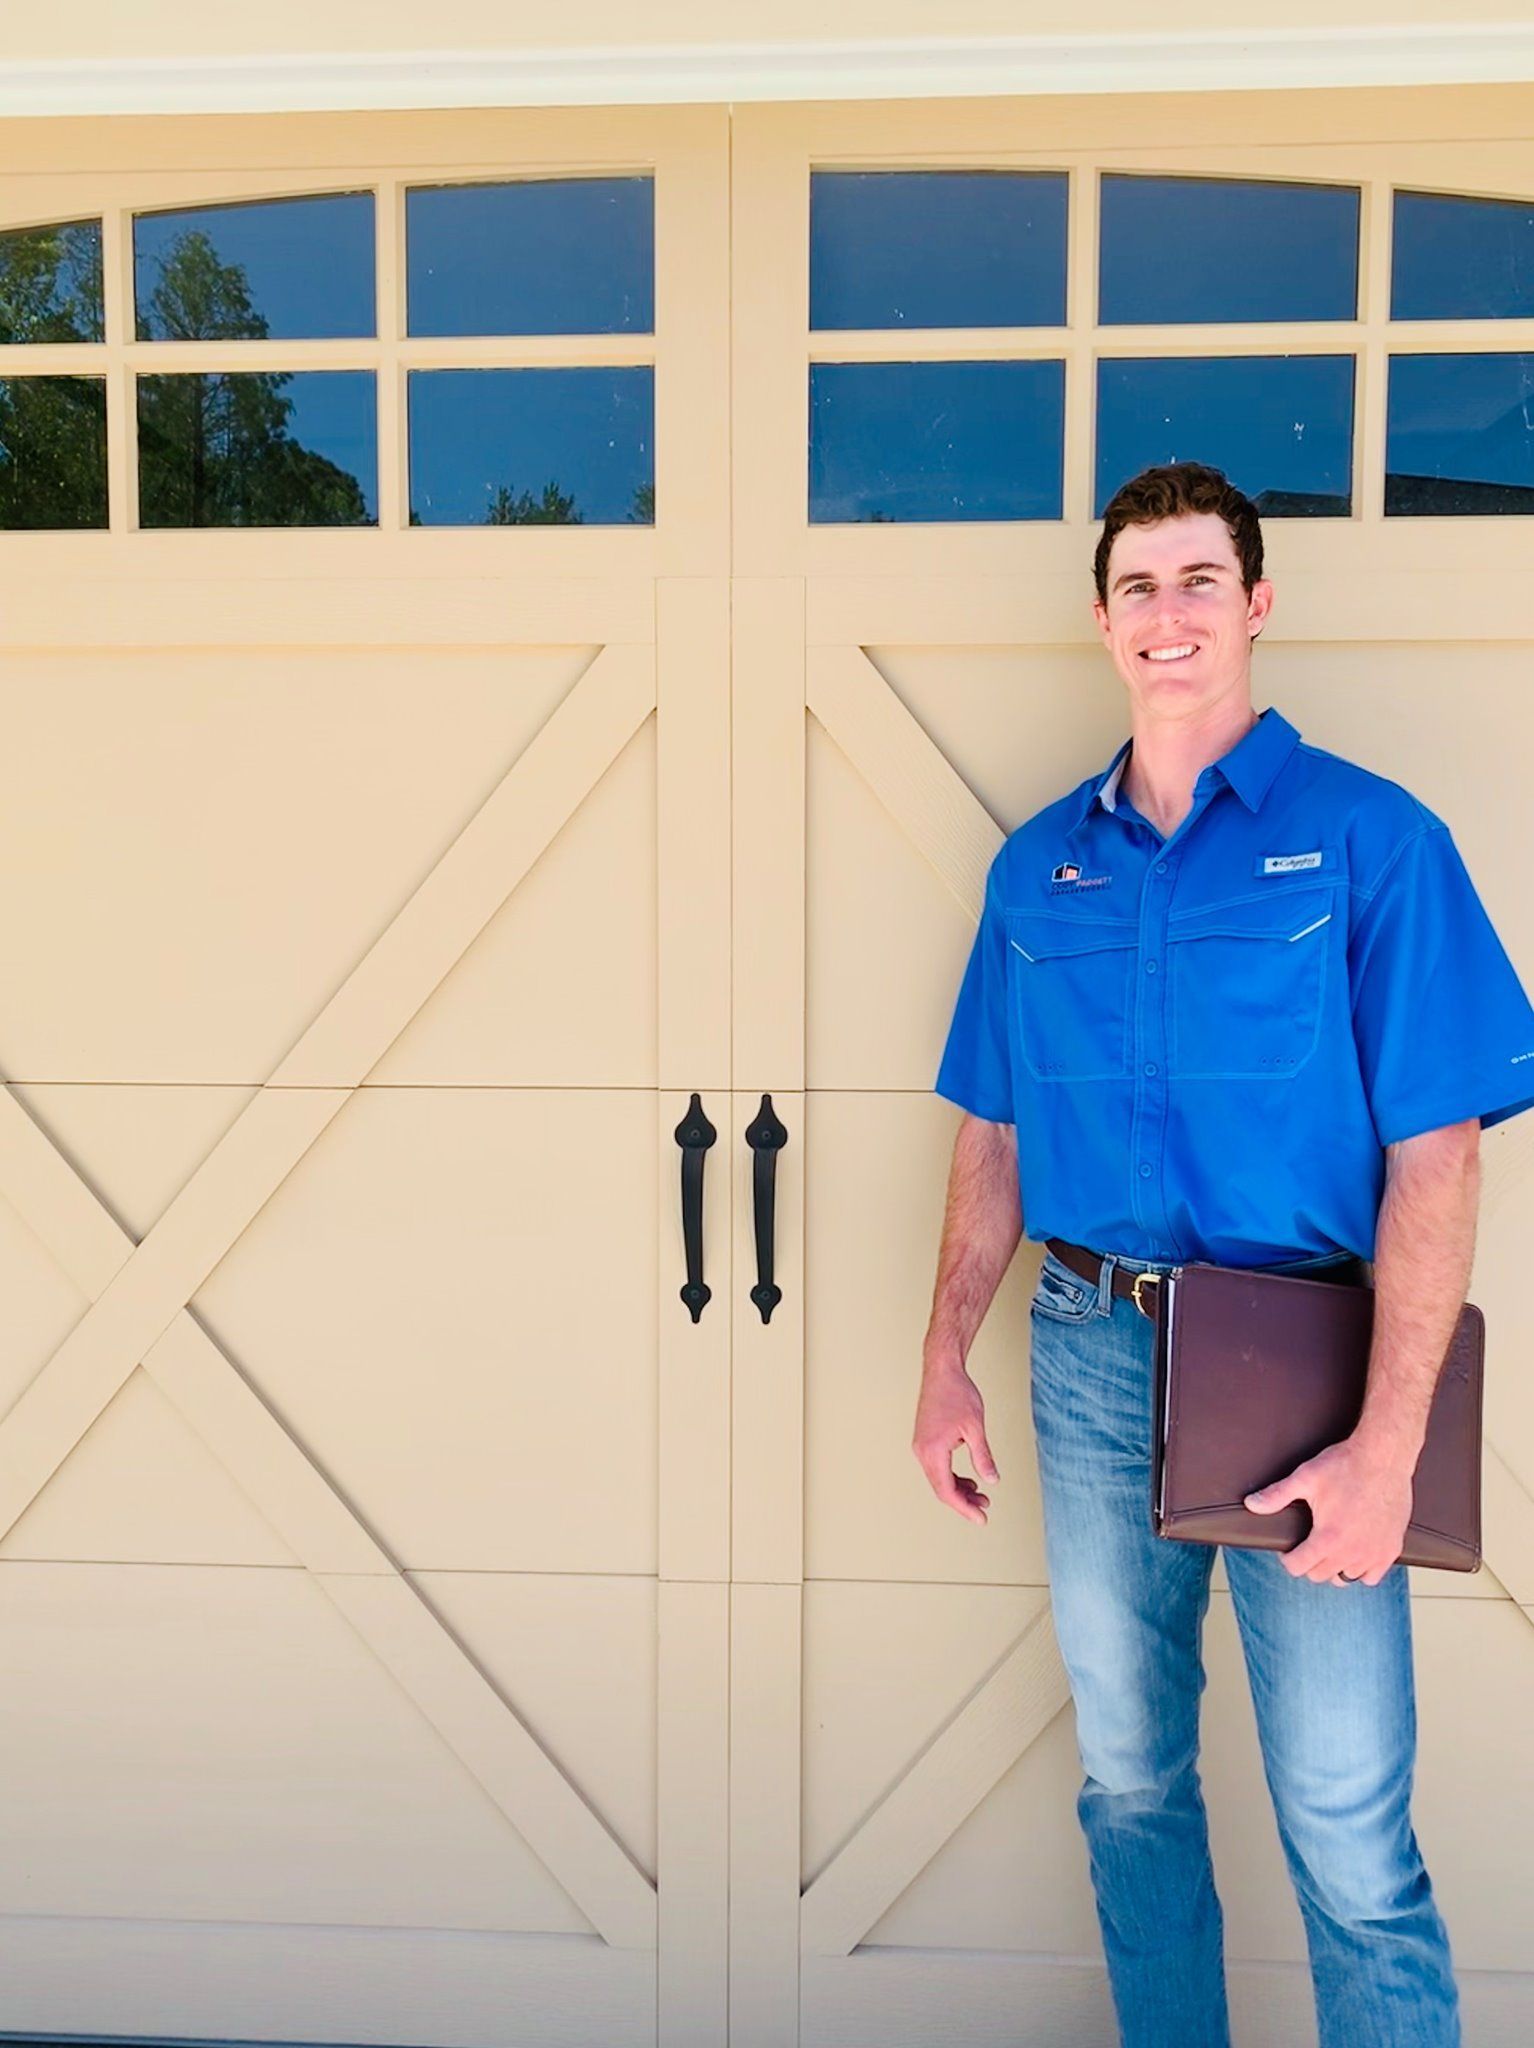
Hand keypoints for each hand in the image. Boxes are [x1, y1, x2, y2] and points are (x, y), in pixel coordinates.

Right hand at [912, 1362, 997, 1524]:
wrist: (942, 1370)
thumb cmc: (958, 1394)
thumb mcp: (975, 1427)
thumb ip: (983, 1456)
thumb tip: (992, 1481)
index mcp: (932, 1451)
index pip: (946, 1490)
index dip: (965, 1508)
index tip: (982, 1518)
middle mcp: (922, 1452)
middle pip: (941, 1488)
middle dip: (964, 1501)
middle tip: (986, 1507)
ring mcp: (921, 1446)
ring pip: (939, 1478)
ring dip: (959, 1489)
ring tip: (981, 1495)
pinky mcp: (925, 1440)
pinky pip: (938, 1467)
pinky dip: (953, 1476)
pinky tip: (970, 1479)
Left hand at [1244, 1437, 1412, 1585]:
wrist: (1384, 1456)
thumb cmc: (1344, 1465)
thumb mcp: (1305, 1478)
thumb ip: (1277, 1495)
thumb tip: (1251, 1504)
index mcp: (1328, 1538)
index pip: (1299, 1568)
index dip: (1288, 1559)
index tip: (1289, 1549)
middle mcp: (1352, 1552)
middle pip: (1320, 1575)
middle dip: (1309, 1562)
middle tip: (1308, 1544)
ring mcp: (1374, 1553)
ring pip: (1346, 1578)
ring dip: (1335, 1567)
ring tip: (1330, 1548)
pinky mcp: (1391, 1549)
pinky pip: (1372, 1576)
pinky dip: (1362, 1570)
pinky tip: (1355, 1553)